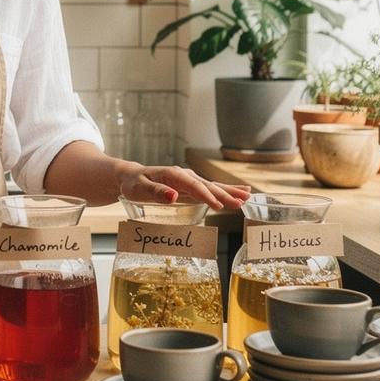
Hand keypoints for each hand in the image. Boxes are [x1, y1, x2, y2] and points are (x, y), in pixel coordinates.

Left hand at [117, 161, 250, 209]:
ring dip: (230, 191)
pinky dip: (226, 191)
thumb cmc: (134, 184)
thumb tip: (173, 196)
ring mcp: (189, 180)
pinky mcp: (191, 187)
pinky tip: (241, 192)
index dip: (206, 195)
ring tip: (248, 196)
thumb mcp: (139, 189)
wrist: (131, 177)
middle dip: (224, 194)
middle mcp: (184, 175)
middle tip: (241, 203)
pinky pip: (210, 189)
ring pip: (212, 186)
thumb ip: (156, 192)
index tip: (218, 206)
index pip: (193, 186)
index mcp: (172, 174)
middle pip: (207, 185)